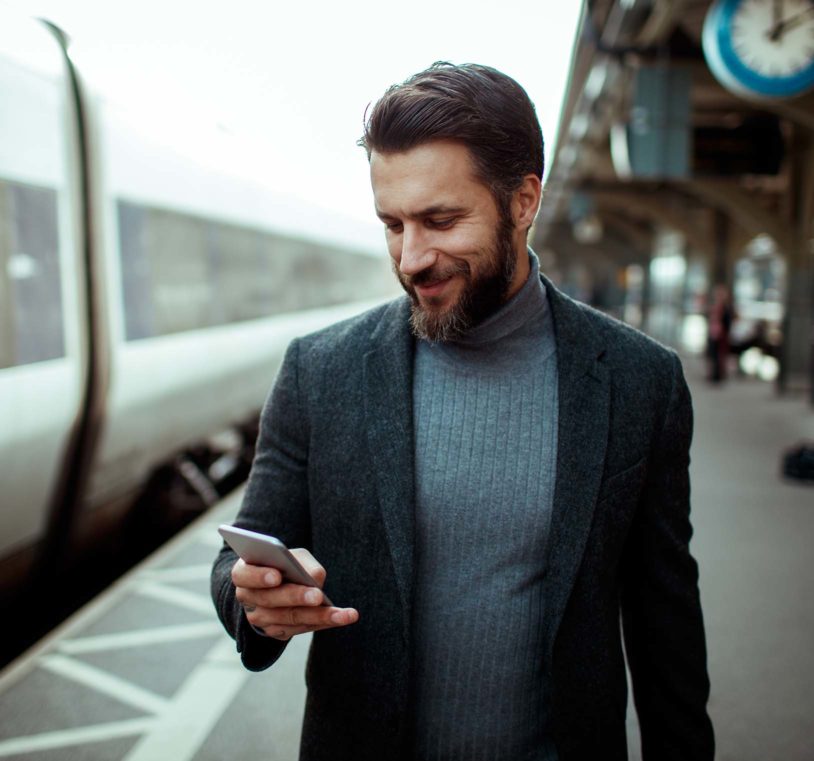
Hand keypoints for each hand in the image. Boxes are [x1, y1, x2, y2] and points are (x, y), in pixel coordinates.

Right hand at [231, 548, 358, 640]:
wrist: (275, 585)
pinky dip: (322, 623)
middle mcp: (247, 598)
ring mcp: (259, 619)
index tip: (277, 576)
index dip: (260, 576)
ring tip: (343, 614)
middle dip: (296, 597)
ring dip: (318, 616)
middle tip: (317, 596)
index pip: (245, 575)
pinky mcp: (275, 632)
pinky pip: (300, 629)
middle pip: (270, 600)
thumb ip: (301, 562)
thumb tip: (316, 580)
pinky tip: (343, 618)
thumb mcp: (291, 555)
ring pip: (288, 619)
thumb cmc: (283, 563)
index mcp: (243, 573)